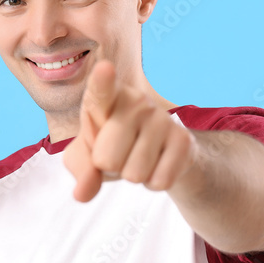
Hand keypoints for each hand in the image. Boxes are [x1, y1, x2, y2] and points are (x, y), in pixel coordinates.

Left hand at [63, 60, 195, 201]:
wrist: (157, 150)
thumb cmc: (111, 145)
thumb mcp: (86, 155)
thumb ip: (80, 169)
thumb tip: (82, 194)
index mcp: (106, 99)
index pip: (102, 90)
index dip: (102, 81)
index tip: (105, 69)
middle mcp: (135, 102)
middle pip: (107, 160)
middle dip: (110, 167)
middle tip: (120, 153)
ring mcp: (162, 118)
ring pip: (135, 174)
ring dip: (133, 175)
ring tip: (138, 156)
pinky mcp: (184, 139)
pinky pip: (159, 181)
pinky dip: (153, 183)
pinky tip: (157, 164)